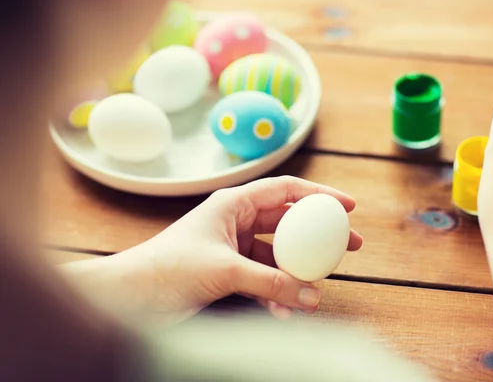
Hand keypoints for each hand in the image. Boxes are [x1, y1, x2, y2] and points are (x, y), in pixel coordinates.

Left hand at [64, 176, 361, 324]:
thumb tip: (312, 296)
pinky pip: (264, 280)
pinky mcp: (229, 273)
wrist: (131, 296)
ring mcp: (234, 249)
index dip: (320, 195)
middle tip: (350, 246)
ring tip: (317, 293)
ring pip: (278, 257)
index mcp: (234, 204)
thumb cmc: (169, 268)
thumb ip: (270, 282)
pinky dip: (276, 294)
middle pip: (289, 223)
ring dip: (297, 274)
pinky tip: (284, 312)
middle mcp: (237, 222)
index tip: (348, 207)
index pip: (286, 190)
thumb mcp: (225, 270)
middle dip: (319, 237)